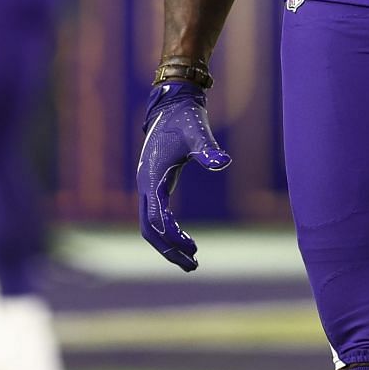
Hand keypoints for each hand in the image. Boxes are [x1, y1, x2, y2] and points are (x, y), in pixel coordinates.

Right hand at [135, 82, 229, 271]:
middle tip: (194, 265)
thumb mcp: (198, 132)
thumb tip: (223, 162)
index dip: (173, 235)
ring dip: (168, 245)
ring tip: (193, 261)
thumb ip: (208, 149)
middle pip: (149, 229)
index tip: (193, 249)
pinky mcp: (154, 185)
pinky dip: (168, 232)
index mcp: (151, 176)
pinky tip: (187, 240)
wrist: (173, 104)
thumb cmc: (186, 119)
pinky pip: (155, 217)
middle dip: (169, 249)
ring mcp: (147, 186)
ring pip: (150, 226)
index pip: (157, 216)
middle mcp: (145, 184)